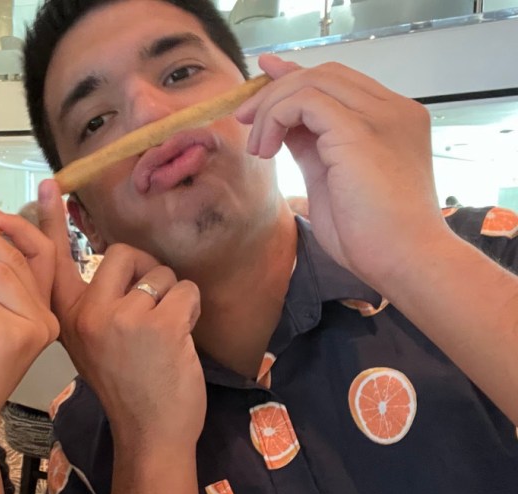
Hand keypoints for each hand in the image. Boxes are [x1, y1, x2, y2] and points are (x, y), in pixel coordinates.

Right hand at [36, 180, 205, 455]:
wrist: (151, 432)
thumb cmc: (128, 384)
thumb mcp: (94, 343)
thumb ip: (95, 303)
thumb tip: (117, 260)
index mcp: (70, 316)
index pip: (56, 260)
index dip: (52, 220)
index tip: (48, 183)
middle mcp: (88, 314)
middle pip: (124, 254)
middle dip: (147, 275)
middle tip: (149, 313)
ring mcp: (121, 319)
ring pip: (160, 273)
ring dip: (173, 297)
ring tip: (165, 333)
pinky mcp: (158, 326)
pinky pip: (186, 290)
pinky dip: (193, 309)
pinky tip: (182, 338)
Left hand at [235, 55, 450, 287]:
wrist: (405, 262)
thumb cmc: (372, 236)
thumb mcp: (331, 179)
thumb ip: (312, 146)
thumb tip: (282, 125)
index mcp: (392, 120)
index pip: (338, 82)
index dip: (295, 77)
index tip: (262, 81)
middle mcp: (392, 109)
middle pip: (324, 74)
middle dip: (276, 90)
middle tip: (245, 119)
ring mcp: (381, 116)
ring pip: (311, 82)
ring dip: (271, 108)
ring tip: (258, 149)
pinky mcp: (360, 130)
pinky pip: (304, 101)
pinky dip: (276, 118)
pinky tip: (268, 151)